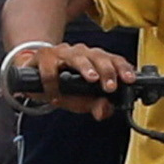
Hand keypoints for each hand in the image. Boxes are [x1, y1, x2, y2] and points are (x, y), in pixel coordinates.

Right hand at [8, 40, 132, 102]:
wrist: (34, 76)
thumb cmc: (63, 86)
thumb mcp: (82, 100)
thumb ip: (96, 105)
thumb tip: (105, 111)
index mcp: (96, 61)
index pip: (114, 60)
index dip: (123, 69)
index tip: (129, 80)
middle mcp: (82, 53)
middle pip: (99, 56)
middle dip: (107, 70)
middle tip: (111, 86)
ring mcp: (63, 53)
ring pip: (77, 56)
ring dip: (86, 67)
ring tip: (91, 79)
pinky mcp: (44, 57)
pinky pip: (50, 68)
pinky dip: (52, 82)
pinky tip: (54, 95)